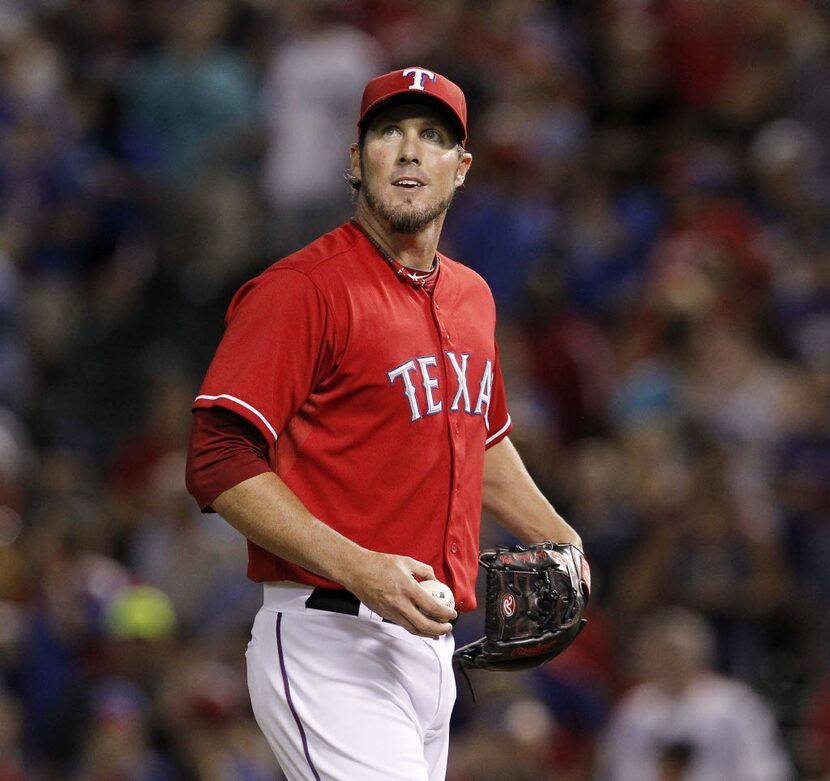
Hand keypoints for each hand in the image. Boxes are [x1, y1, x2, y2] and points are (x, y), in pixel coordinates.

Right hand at [342, 550, 456, 637]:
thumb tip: (435, 578)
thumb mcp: (406, 561)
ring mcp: (391, 612)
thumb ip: (424, 570)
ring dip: (427, 633)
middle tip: (447, 628)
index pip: (432, 607)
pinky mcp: (384, 615)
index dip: (445, 614)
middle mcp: (400, 603)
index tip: (452, 614)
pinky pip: (403, 625)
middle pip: (424, 625)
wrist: (356, 571)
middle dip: (439, 630)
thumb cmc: (379, 564)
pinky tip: (420, 625)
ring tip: (437, 632)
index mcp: (408, 589)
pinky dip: (414, 628)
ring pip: (413, 629)